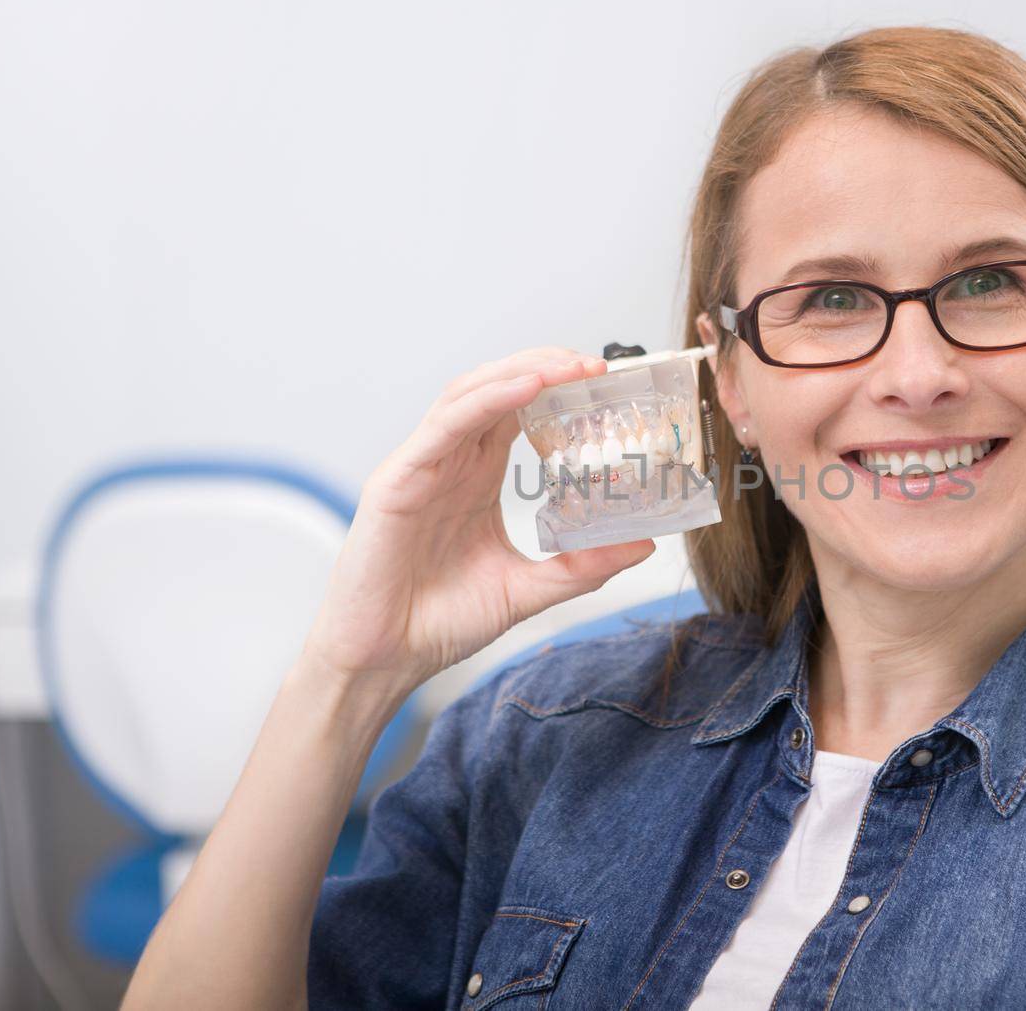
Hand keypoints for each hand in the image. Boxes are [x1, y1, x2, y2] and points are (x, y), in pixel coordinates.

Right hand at [299, 347, 654, 693]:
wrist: (384, 662)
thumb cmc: (439, 620)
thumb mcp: (528, 590)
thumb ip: (581, 567)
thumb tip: (642, 544)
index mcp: (477, 477)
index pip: (519, 412)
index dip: (559, 388)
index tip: (607, 382)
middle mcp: (450, 462)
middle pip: (497, 389)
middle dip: (546, 367)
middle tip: (596, 363)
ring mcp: (421, 467)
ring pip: (470, 395)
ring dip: (521, 371)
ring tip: (569, 365)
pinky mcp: (396, 482)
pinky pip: (444, 427)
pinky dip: (486, 400)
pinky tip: (525, 388)